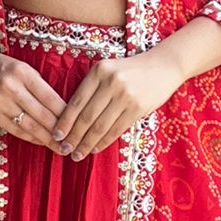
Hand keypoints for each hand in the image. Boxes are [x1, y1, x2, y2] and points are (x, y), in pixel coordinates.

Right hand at [0, 50, 69, 149]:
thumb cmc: (3, 67)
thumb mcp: (24, 68)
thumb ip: (40, 86)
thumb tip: (63, 110)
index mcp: (23, 73)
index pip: (50, 98)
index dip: (65, 115)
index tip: (77, 126)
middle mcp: (11, 88)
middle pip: (41, 115)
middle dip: (58, 132)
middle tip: (72, 144)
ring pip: (29, 126)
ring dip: (46, 139)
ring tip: (60, 148)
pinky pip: (15, 130)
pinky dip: (30, 138)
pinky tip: (41, 142)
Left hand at [53, 48, 183, 158]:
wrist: (164, 66)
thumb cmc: (131, 70)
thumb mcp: (108, 70)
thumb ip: (92, 88)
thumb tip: (71, 119)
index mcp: (99, 71)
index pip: (76, 101)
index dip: (65, 121)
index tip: (56, 135)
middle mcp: (111, 82)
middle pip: (86, 116)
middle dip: (73, 136)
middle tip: (63, 149)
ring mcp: (125, 95)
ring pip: (100, 126)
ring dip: (86, 143)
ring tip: (77, 154)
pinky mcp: (138, 108)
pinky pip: (116, 129)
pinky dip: (104, 142)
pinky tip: (95, 149)